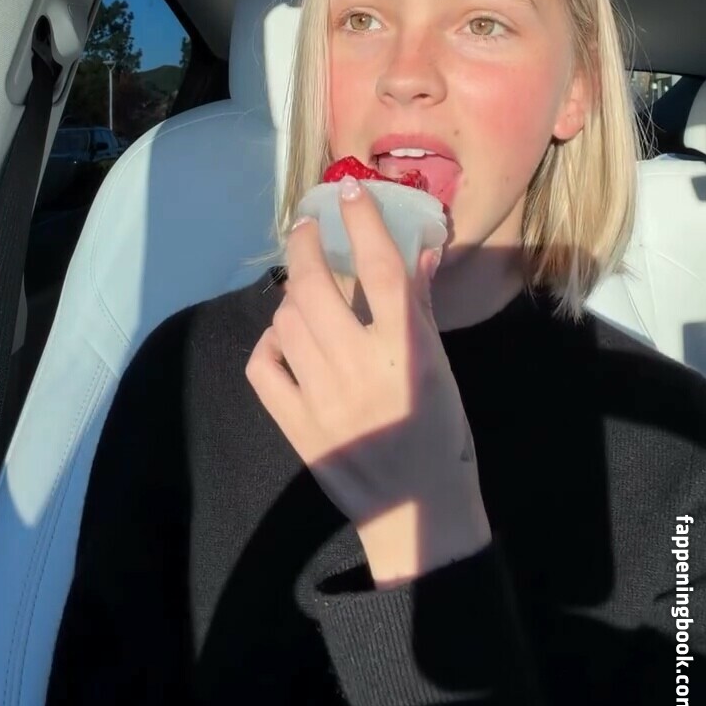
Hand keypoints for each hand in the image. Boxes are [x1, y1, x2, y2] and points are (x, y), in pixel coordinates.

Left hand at [246, 176, 490, 586]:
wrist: (418, 515)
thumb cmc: (440, 434)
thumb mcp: (441, 367)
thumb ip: (421, 308)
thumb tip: (416, 250)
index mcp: (408, 351)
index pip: (381, 267)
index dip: (363, 221)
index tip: (348, 191)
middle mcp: (361, 367)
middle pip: (317, 286)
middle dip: (306, 246)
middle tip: (307, 228)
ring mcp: (323, 398)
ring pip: (287, 321)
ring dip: (291, 295)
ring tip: (302, 289)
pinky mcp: (296, 425)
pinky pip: (264, 367)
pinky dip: (269, 343)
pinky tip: (283, 338)